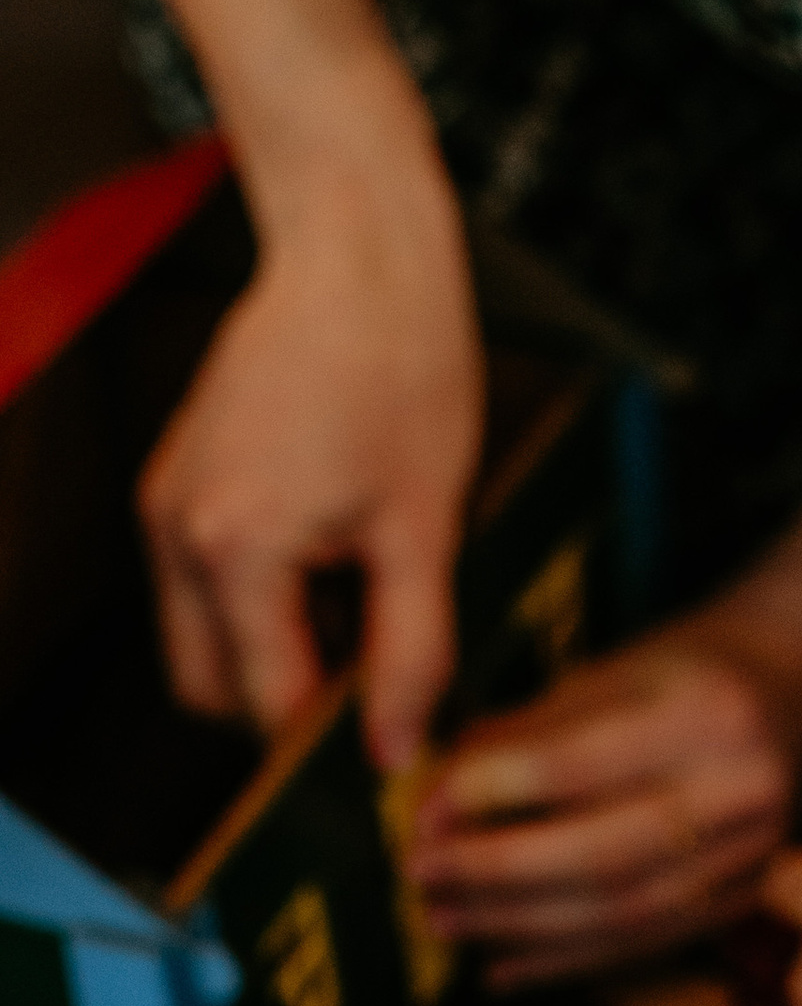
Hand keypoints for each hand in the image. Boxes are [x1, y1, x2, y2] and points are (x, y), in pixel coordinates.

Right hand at [137, 132, 482, 768]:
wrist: (357, 256)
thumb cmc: (400, 367)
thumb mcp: (428, 528)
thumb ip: (411, 651)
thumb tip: (395, 749)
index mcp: (234, 551)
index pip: (268, 709)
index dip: (333, 744)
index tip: (396, 749)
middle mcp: (178, 534)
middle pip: (218, 691)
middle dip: (293, 704)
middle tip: (385, 674)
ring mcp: (169, 506)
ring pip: (208, 642)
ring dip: (281, 651)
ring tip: (370, 597)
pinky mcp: (179, 483)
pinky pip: (209, 584)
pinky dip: (268, 600)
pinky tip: (341, 558)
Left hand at [408, 619, 801, 986]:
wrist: (793, 690)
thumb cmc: (688, 669)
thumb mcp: (614, 669)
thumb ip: (530, 728)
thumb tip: (438, 788)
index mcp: (709, 715)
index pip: (580, 767)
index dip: (491, 793)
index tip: (426, 809)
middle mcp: (744, 791)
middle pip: (603, 854)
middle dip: (496, 873)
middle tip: (421, 875)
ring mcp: (755, 855)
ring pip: (622, 913)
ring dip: (520, 926)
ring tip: (445, 922)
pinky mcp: (746, 899)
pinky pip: (645, 944)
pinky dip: (565, 961)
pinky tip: (501, 965)